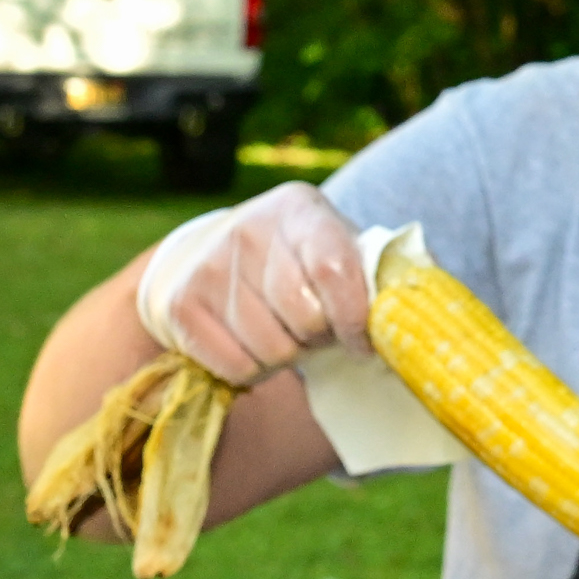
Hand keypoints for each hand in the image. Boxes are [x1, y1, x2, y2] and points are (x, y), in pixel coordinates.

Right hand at [156, 182, 368, 384]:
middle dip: (319, 336)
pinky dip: (252, 369)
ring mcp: (208, 266)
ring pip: (273, 352)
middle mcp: (248, 230)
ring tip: (279, 329)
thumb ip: (369, 277)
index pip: (335, 270)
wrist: (207, 252)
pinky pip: (238, 368)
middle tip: (312, 327)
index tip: (362, 341)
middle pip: (306, 319)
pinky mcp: (180, 304)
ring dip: (286, 355)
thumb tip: (398, 324)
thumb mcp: (334, 247)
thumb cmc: (294, 260)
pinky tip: (249, 341)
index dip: (355, 318)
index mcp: (300, 209)